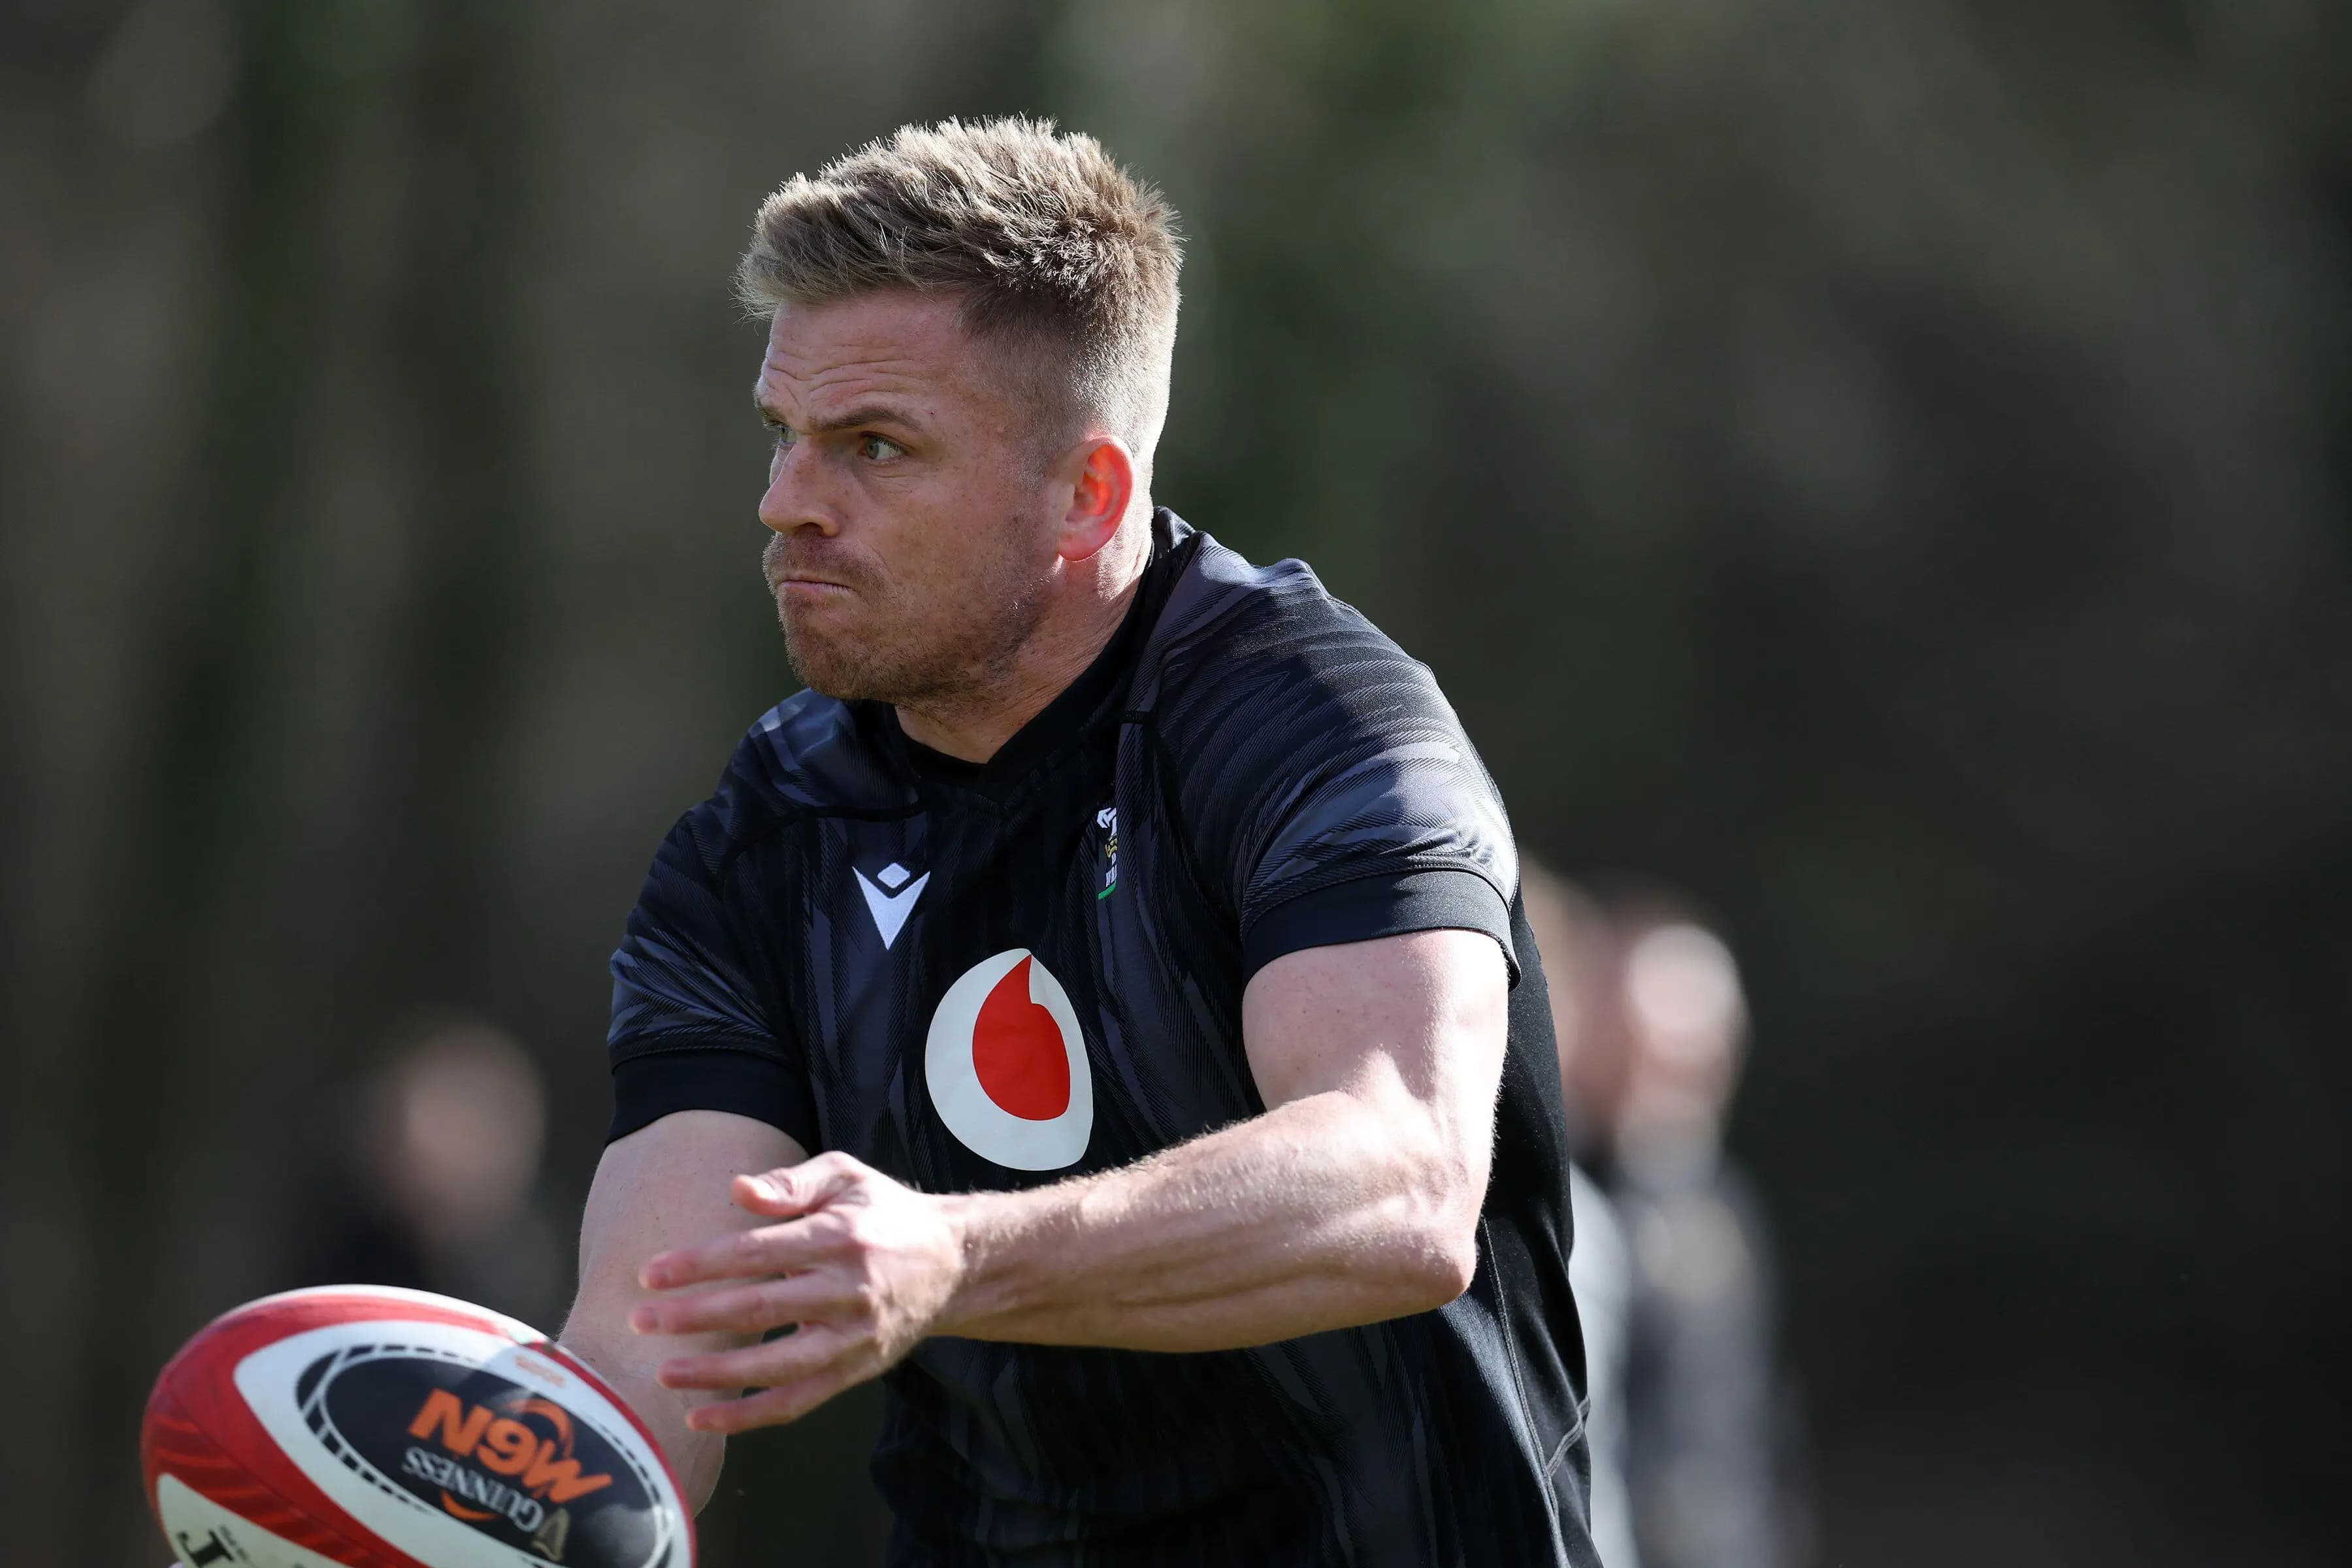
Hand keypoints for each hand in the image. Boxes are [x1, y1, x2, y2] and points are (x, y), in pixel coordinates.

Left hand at [626, 1152, 967, 1433]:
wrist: (953, 1263)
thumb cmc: (884, 1214)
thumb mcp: (846, 1177)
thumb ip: (791, 1183)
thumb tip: (736, 1190)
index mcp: (839, 1236)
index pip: (756, 1252)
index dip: (699, 1264)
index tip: (650, 1273)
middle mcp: (849, 1290)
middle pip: (759, 1308)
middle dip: (693, 1316)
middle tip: (640, 1320)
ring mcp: (854, 1337)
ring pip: (777, 1366)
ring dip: (716, 1374)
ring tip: (663, 1374)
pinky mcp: (857, 1371)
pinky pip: (797, 1402)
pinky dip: (748, 1416)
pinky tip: (703, 1416)